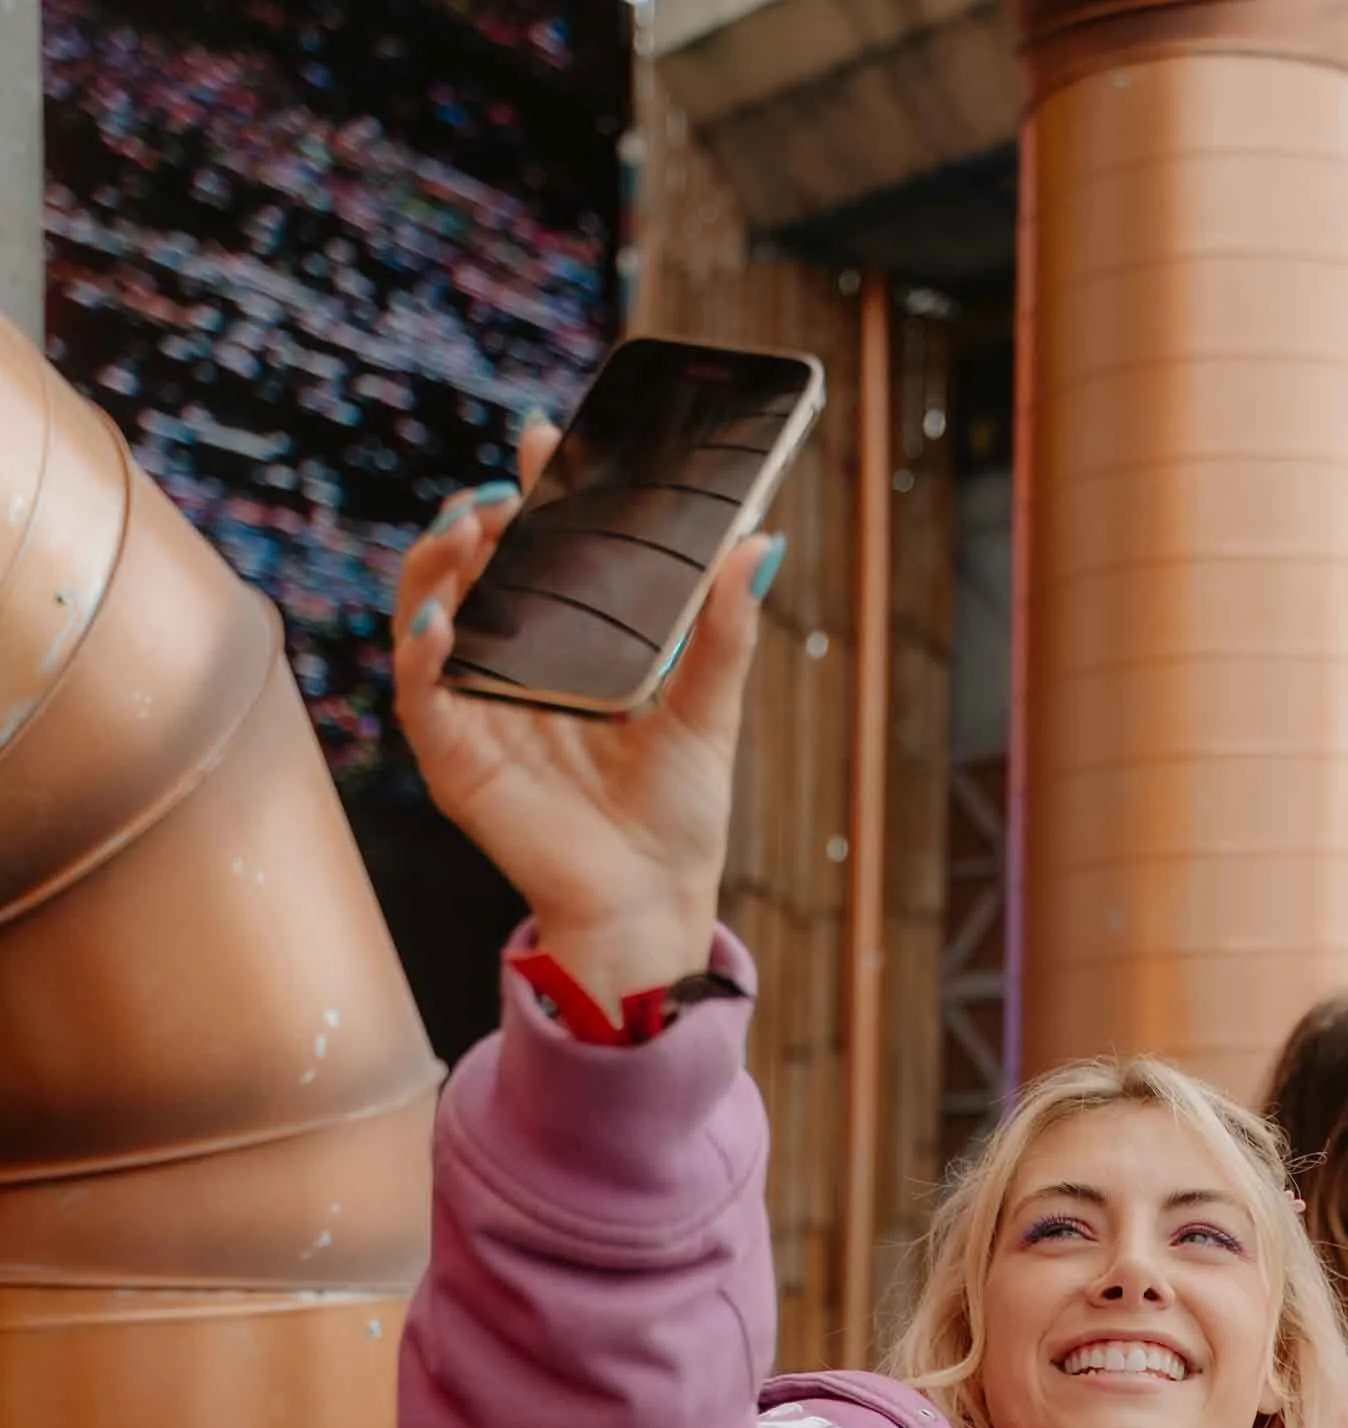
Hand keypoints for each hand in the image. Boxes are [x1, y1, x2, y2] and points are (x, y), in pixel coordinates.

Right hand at [390, 419, 778, 1012]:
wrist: (655, 900)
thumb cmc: (678, 814)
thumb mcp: (709, 708)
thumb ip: (725, 627)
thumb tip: (758, 540)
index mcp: (562, 647)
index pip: (536, 550)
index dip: (536, 492)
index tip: (548, 438)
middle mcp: (510, 669)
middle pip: (473, 570)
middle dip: (475, 517)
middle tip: (503, 487)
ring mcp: (476, 712)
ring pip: (427, 615)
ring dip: (436, 565)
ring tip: (466, 528)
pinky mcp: (456, 760)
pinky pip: (418, 694)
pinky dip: (420, 652)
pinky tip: (439, 622)